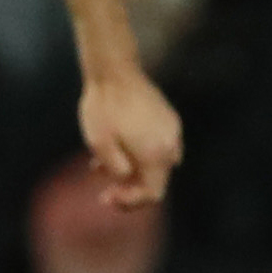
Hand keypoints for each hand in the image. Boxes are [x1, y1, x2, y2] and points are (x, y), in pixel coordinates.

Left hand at [79, 60, 182, 205]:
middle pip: (156, 180)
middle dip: (129, 186)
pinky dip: (139, 152)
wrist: (114, 70)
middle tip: (102, 185)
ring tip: (99, 164)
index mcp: (157, 154)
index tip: (106, 196)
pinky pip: (157, 145)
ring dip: (132, 169)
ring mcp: (172, 130)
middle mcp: (171, 144)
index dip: (130, 202)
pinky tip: (115, 145)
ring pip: (155, 163)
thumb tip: (128, 178)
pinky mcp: (168, 118)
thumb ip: (116, 170)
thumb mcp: (99, 144)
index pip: (153, 194)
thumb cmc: (103, 107)